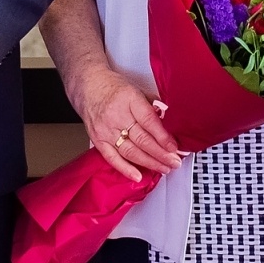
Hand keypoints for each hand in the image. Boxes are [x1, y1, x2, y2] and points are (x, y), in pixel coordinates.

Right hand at [68, 64, 179, 181]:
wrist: (88, 86)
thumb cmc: (113, 87)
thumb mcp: (137, 89)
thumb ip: (152, 105)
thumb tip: (168, 122)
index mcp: (129, 99)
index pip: (149, 121)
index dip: (163, 137)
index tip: (174, 147)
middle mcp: (116, 115)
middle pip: (142, 139)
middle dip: (161, 154)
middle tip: (174, 161)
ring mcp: (106, 129)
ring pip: (130, 152)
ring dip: (149, 163)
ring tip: (164, 168)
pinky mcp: (98, 140)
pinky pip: (112, 158)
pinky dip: (125, 169)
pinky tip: (138, 176)